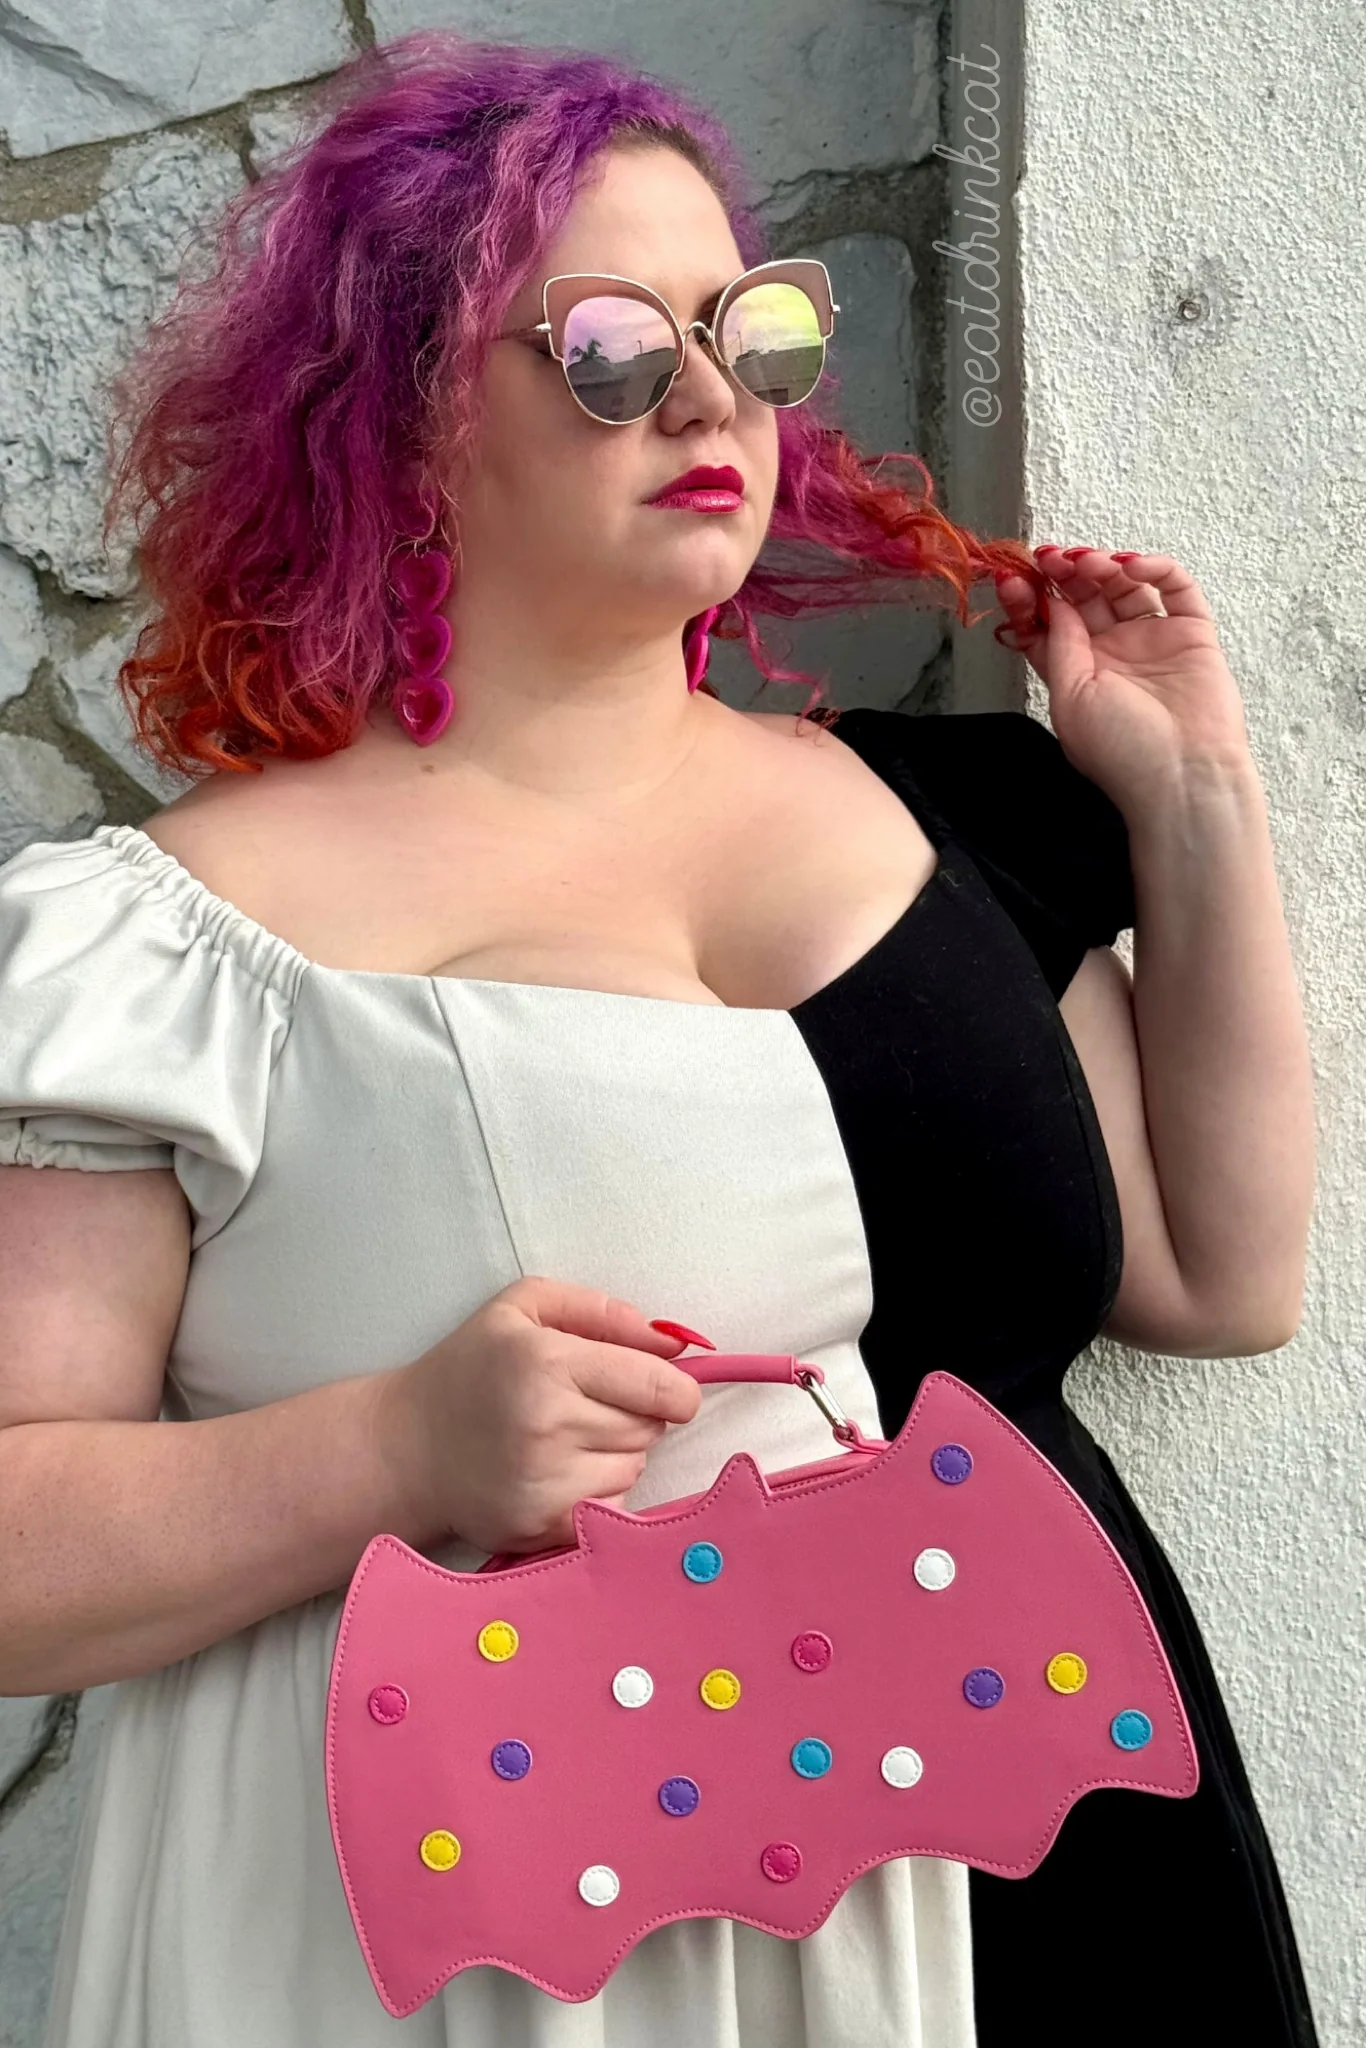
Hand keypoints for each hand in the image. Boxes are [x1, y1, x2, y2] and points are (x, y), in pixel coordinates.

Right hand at [376, 1275, 703, 1555]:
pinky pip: (611, 1509)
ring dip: (618, 1454)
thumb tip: (673, 1344)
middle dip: (639, 1415)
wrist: (407, 1448)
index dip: (677, 1388)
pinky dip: (599, 1492)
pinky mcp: (541, 1530)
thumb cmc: (471, 1368)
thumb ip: (601, 1311)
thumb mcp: (523, 1307)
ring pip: (634, 1469)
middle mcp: (549, 1425)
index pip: (659, 1387)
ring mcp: (544, 1484)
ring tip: (570, 1439)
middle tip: (593, 1405)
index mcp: (548, 1362)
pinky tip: (562, 1474)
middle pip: (650, 1429)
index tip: (668, 1388)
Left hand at [994, 547, 1255, 815]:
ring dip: (1103, 566)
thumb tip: (1054, 603)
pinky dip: (1156, 568)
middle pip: (1084, 597)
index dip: (1030, 598)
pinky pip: (1176, 588)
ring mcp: (1152, 640)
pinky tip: (1131, 566)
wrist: (1183, 777)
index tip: (1014, 577)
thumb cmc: (1123, 752)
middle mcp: (1113, 653)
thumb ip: (1059, 646)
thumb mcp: (1070, 698)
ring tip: (1088, 562)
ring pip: (1125, 586)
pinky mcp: (1192, 633)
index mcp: (1078, 672)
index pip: (1049, 623)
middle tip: (1051, 558)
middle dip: (1064, 574)